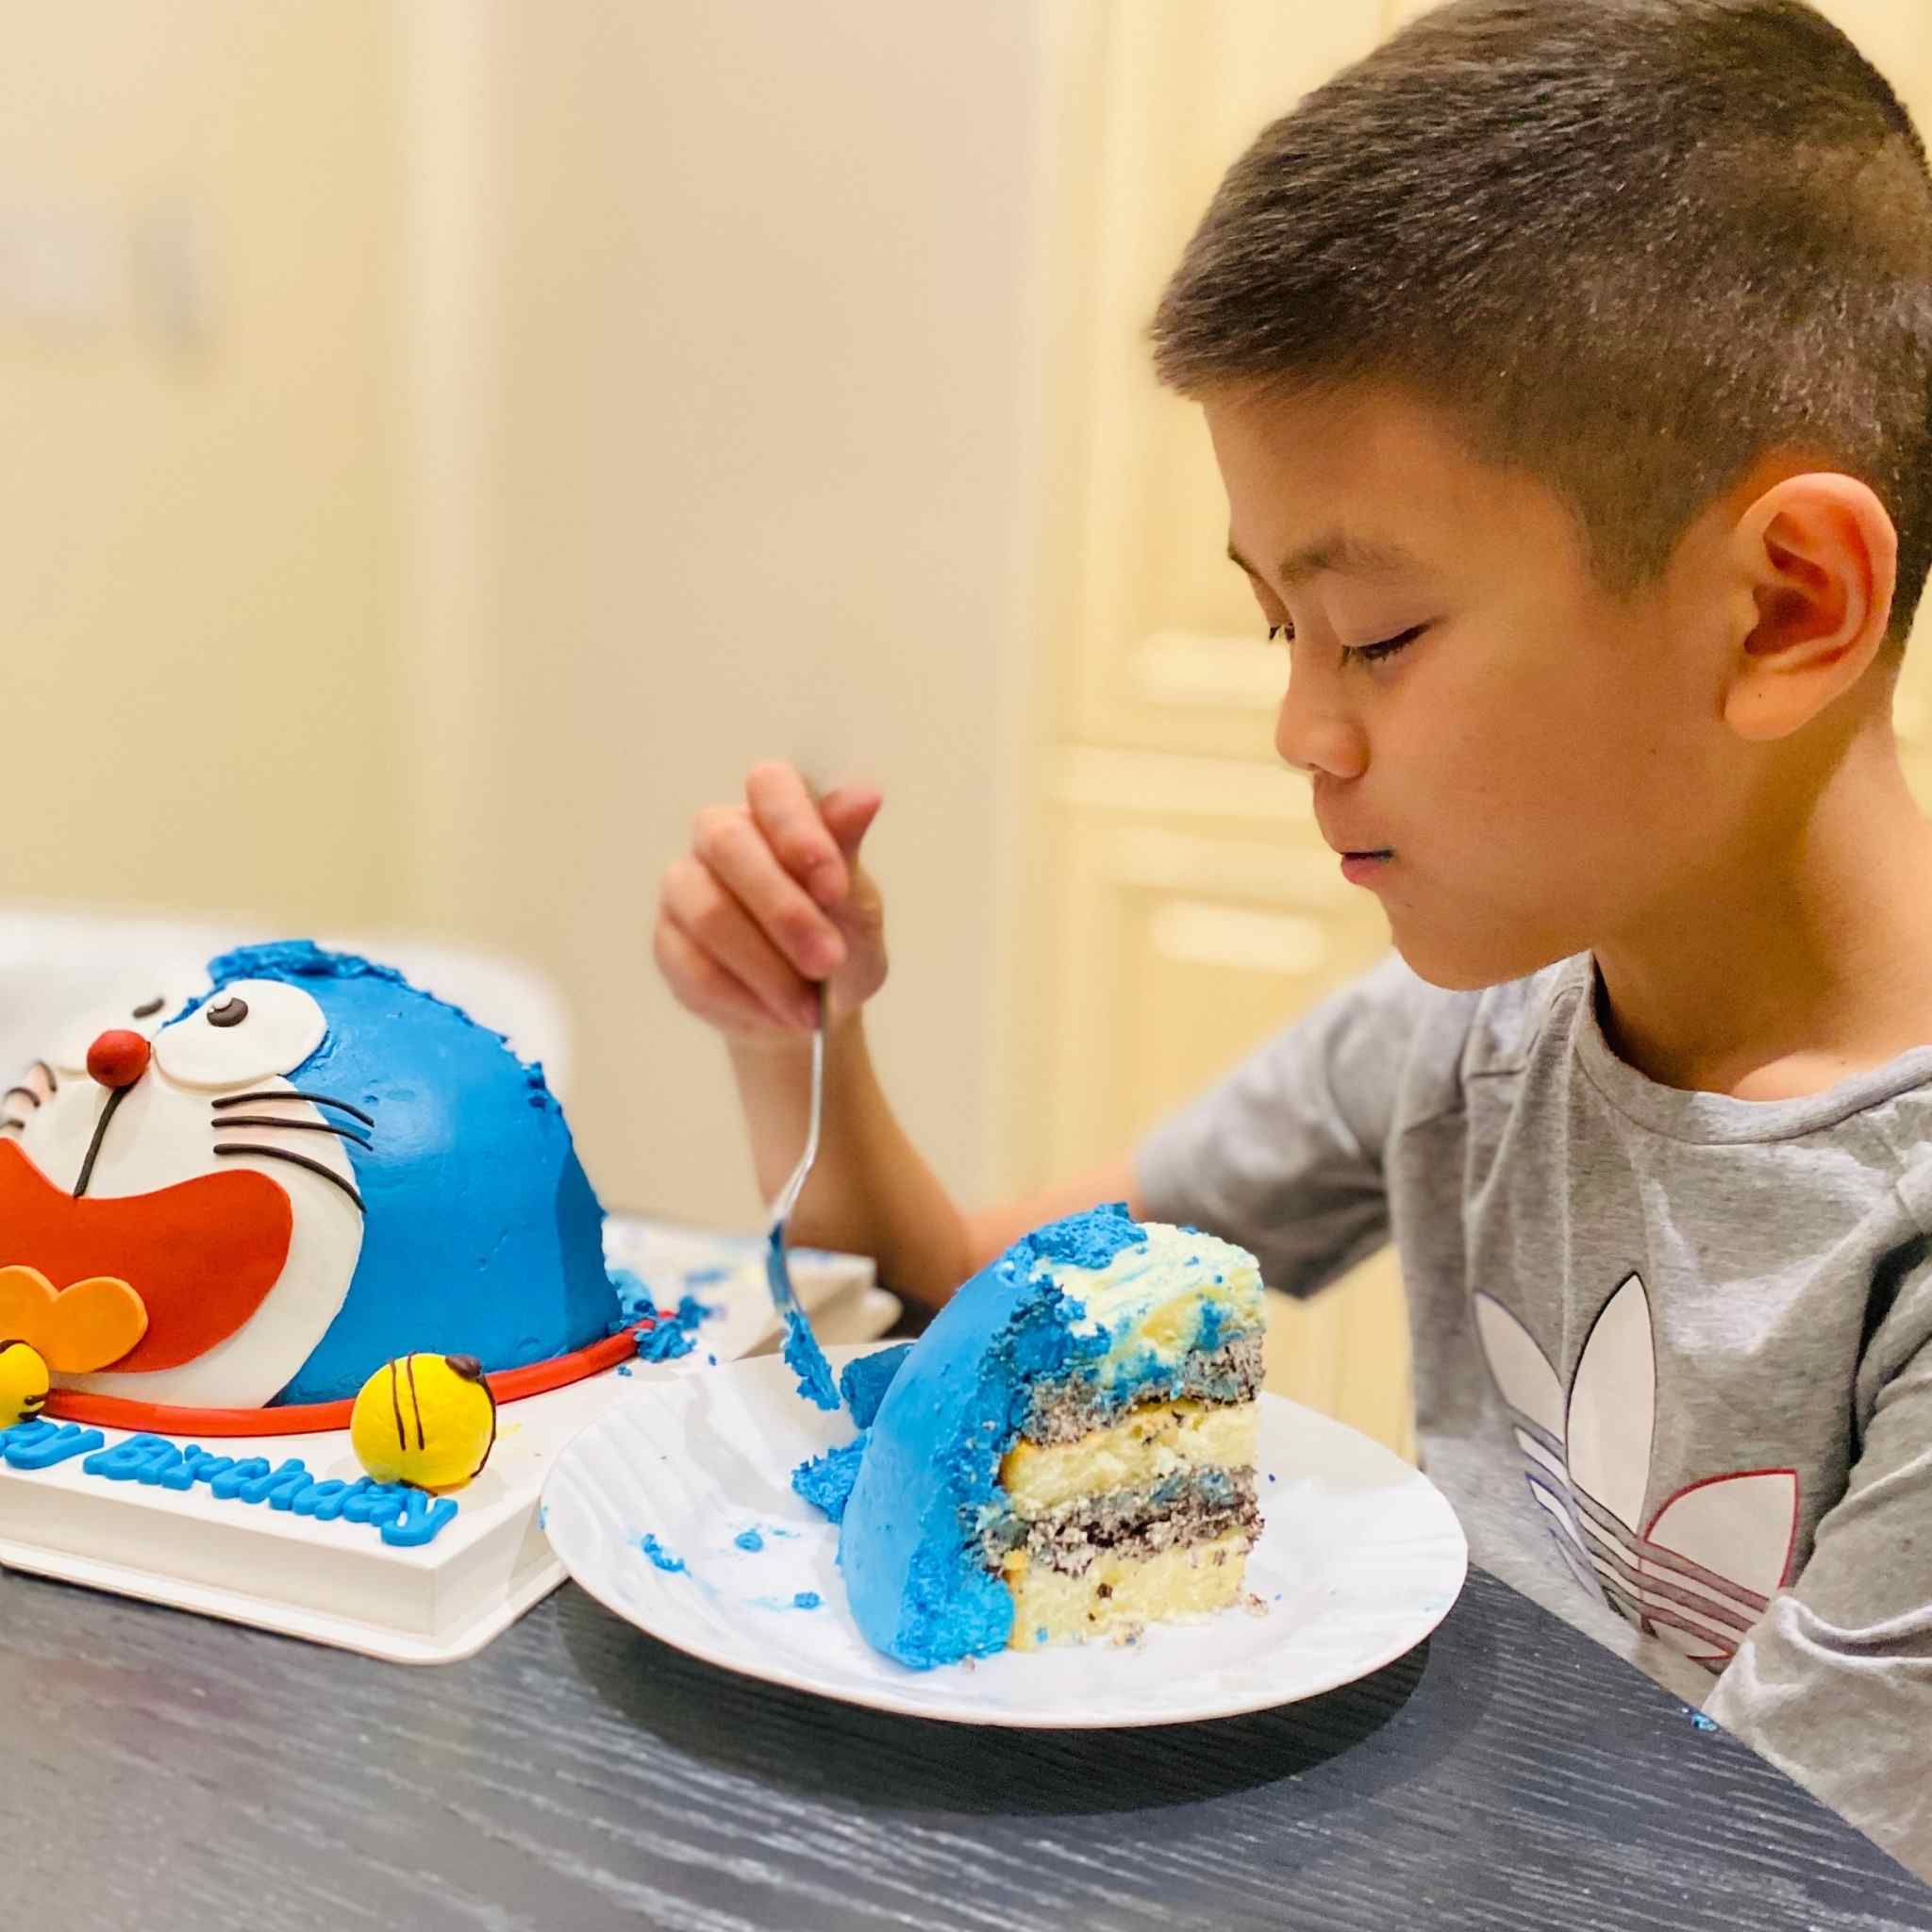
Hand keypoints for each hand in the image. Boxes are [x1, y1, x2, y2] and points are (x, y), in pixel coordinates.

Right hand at [654, 762, 886, 1042]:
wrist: (810, 1009)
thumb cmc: (838, 939)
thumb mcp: (858, 900)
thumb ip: (848, 851)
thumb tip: (865, 794)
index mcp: (772, 811)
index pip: (769, 785)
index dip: (797, 831)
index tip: (834, 887)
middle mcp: (719, 837)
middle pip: (727, 845)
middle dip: (783, 910)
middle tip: (829, 961)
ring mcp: (685, 887)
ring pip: (708, 913)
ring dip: (766, 967)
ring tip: (809, 1008)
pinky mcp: (668, 942)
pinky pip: (694, 967)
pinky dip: (744, 999)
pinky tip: (778, 1015)